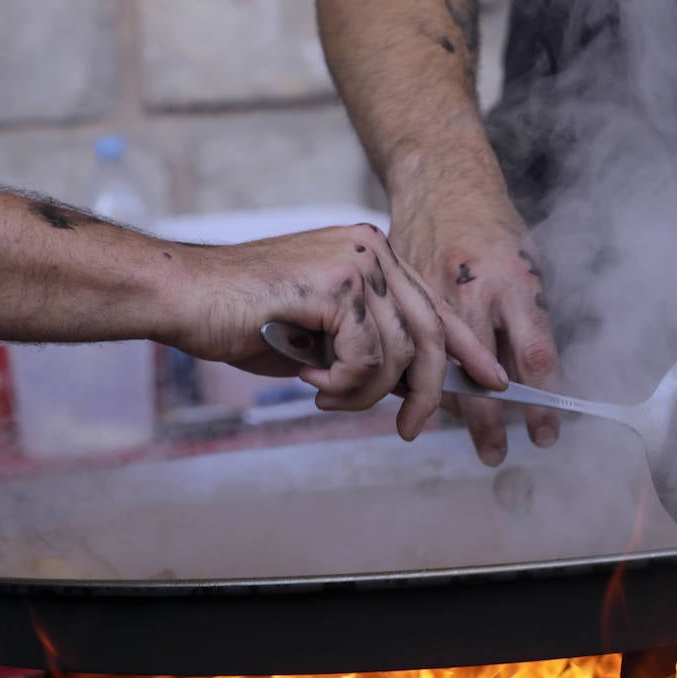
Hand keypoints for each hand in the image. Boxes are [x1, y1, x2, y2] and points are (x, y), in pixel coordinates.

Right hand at [160, 224, 507, 440]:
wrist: (185, 298)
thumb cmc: (242, 318)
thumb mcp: (323, 338)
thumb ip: (370, 348)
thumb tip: (416, 385)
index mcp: (372, 254)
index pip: (435, 307)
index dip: (468, 350)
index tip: (492, 382)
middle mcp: (372, 250)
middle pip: (431, 334)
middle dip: (429, 392)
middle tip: (411, 427)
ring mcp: (357, 263)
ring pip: (400, 354)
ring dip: (365, 393)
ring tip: (325, 393)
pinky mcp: (337, 286)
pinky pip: (368, 358)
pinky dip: (344, 384)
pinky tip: (311, 379)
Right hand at [392, 198, 560, 465]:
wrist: (440, 180)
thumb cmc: (493, 226)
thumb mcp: (527, 266)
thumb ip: (529, 321)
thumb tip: (536, 383)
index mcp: (516, 282)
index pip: (535, 356)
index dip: (543, 403)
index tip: (546, 434)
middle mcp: (473, 290)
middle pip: (483, 375)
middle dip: (490, 424)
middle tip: (496, 454)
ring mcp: (431, 292)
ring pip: (439, 368)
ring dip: (451, 409)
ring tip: (459, 433)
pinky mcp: (401, 294)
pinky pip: (410, 349)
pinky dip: (420, 377)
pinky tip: (428, 398)